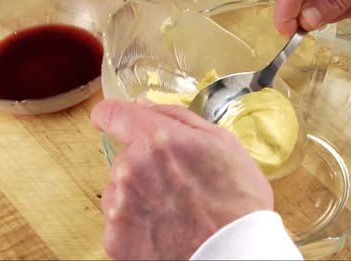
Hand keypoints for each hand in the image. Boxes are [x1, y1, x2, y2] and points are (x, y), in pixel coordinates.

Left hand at [91, 99, 272, 259]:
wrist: (236, 253)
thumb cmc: (238, 201)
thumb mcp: (223, 143)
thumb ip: (178, 118)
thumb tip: (144, 105)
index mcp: (158, 139)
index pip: (112, 113)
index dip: (114, 115)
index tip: (115, 120)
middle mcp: (131, 168)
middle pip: (125, 157)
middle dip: (146, 166)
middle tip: (179, 185)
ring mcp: (119, 206)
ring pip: (120, 190)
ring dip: (140, 196)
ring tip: (175, 211)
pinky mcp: (115, 238)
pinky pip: (120, 222)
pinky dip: (138, 225)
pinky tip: (166, 229)